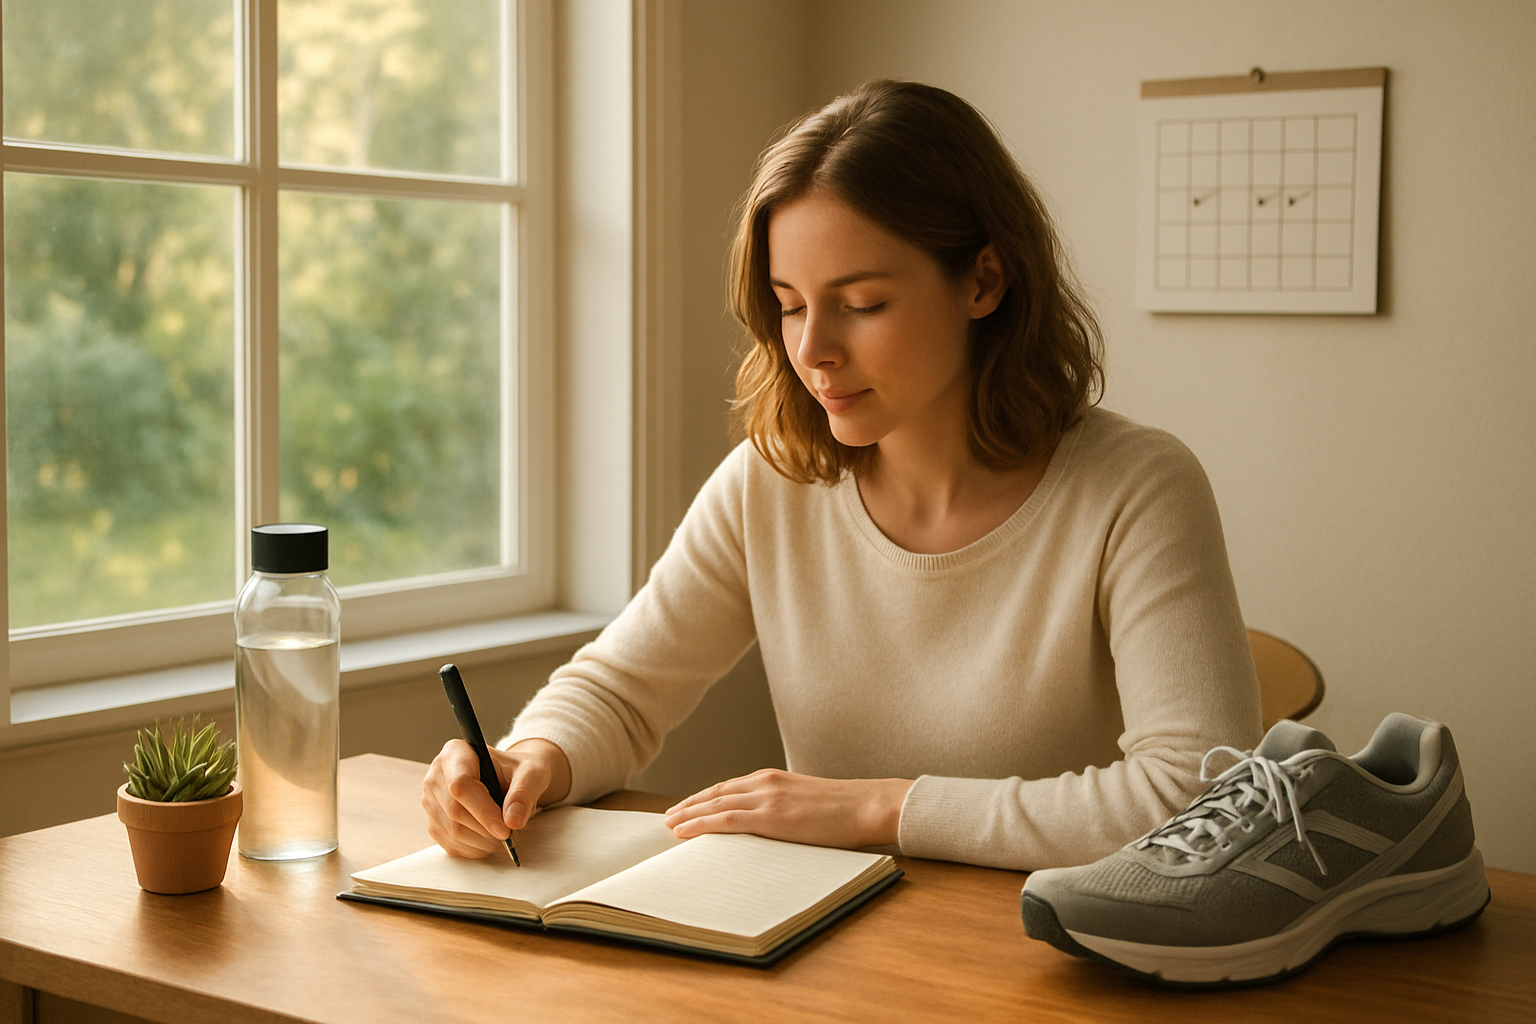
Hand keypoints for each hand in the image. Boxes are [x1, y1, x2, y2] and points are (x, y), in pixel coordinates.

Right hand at [422, 737, 571, 857]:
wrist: (511, 779)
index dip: (482, 810)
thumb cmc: (519, 771)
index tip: (505, 830)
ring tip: (502, 837)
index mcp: (456, 753)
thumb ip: (524, 792)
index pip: (460, 784)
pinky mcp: (434, 823)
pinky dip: (474, 849)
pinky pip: (450, 843)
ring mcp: (431, 801)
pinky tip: (489, 842)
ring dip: (481, 842)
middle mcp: (436, 775)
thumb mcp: (531, 773)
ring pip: (451, 831)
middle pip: (455, 811)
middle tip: (509, 836)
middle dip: (485, 829)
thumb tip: (512, 821)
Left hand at [662, 769, 912, 849]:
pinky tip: (684, 832)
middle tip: (668, 818)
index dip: (703, 798)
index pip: (727, 787)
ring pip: (714, 805)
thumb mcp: (806, 802)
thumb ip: (783, 808)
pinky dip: (701, 824)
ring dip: (687, 815)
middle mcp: (764, 782)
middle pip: (715, 793)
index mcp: (773, 778)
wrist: (867, 805)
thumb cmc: (844, 810)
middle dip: (689, 805)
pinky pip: (726, 820)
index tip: (686, 808)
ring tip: (669, 826)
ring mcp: (767, 797)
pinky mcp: (771, 816)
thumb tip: (770, 827)